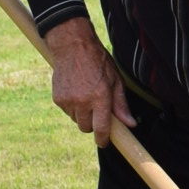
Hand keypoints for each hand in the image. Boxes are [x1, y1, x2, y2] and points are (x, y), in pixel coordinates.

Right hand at [47, 17, 135, 142]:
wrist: (72, 46)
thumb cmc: (98, 62)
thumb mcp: (115, 80)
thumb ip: (121, 105)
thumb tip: (130, 124)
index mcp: (100, 97)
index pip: (101, 128)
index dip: (103, 139)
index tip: (105, 142)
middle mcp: (82, 102)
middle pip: (86, 128)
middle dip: (93, 124)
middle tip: (97, 111)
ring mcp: (68, 101)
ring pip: (76, 120)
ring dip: (82, 115)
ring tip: (86, 96)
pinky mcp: (57, 99)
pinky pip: (67, 112)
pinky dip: (73, 107)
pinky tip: (76, 91)